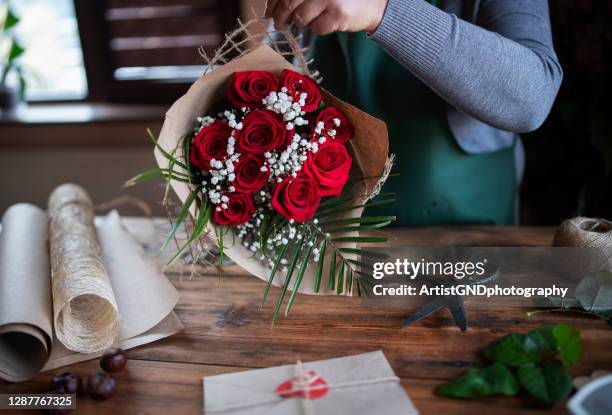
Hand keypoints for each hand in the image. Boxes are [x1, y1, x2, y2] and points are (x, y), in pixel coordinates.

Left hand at [265, 0, 387, 34]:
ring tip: (311, 19)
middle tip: (278, 24)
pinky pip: (317, 28)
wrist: (374, 4)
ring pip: (301, 18)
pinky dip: (319, 29)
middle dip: (280, 16)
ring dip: (302, 22)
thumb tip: (273, 5)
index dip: (274, 2)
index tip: (269, 11)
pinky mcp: (338, 14)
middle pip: (289, 2)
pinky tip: (328, 22)